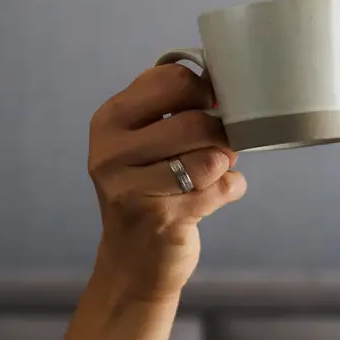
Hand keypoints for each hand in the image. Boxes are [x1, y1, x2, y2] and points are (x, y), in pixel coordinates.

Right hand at [86, 64, 246, 300]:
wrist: (133, 260)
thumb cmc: (149, 190)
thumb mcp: (144, 143)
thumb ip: (173, 110)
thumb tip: (224, 87)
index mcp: (110, 120)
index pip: (171, 79)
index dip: (203, 91)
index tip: (208, 107)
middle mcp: (112, 152)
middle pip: (195, 122)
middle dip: (220, 134)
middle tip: (221, 146)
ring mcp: (132, 188)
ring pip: (210, 158)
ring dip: (225, 164)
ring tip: (215, 171)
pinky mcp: (161, 219)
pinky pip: (221, 189)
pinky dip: (230, 189)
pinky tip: (214, 196)